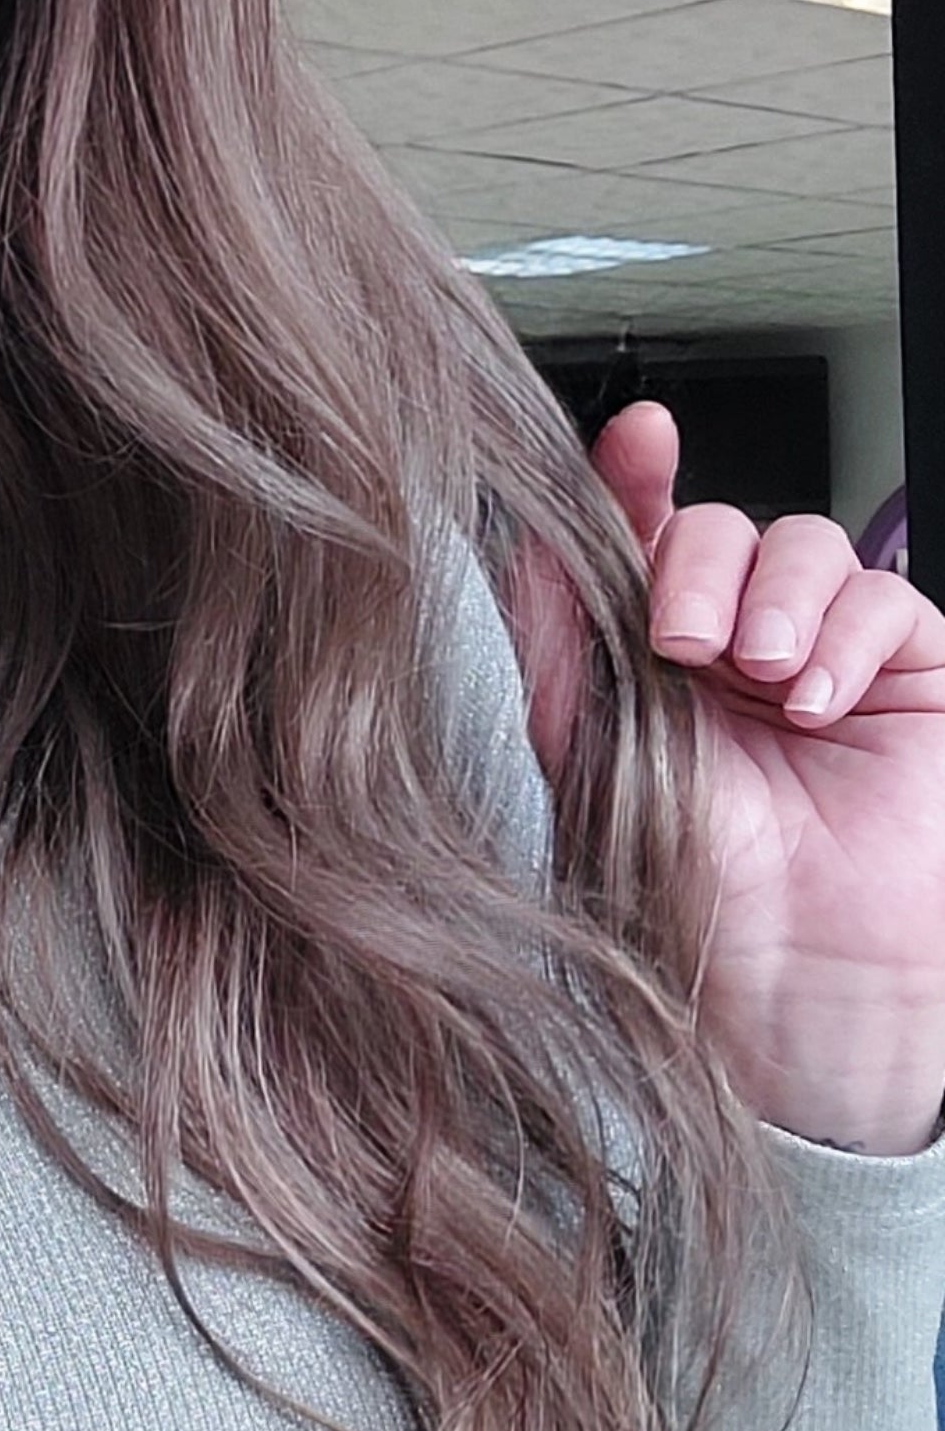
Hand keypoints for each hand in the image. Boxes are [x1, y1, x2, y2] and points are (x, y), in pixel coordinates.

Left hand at [513, 400, 944, 1156]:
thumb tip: (525, 540)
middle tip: (682, 641)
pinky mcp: (907, 679)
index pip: (637, 536)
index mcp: (642, 658)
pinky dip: (848, 633)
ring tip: (759, 673)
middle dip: (697, 562)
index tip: (637, 439)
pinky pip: (883, 600)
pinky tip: (817, 700)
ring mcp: (819, 659)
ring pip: (801, 545)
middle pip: (717, 528)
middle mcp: (728, 648)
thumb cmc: (690, 897)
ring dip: (775, 594)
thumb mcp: (589, 760)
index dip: (634, 476)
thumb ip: (558, 646)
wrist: (796, 991)